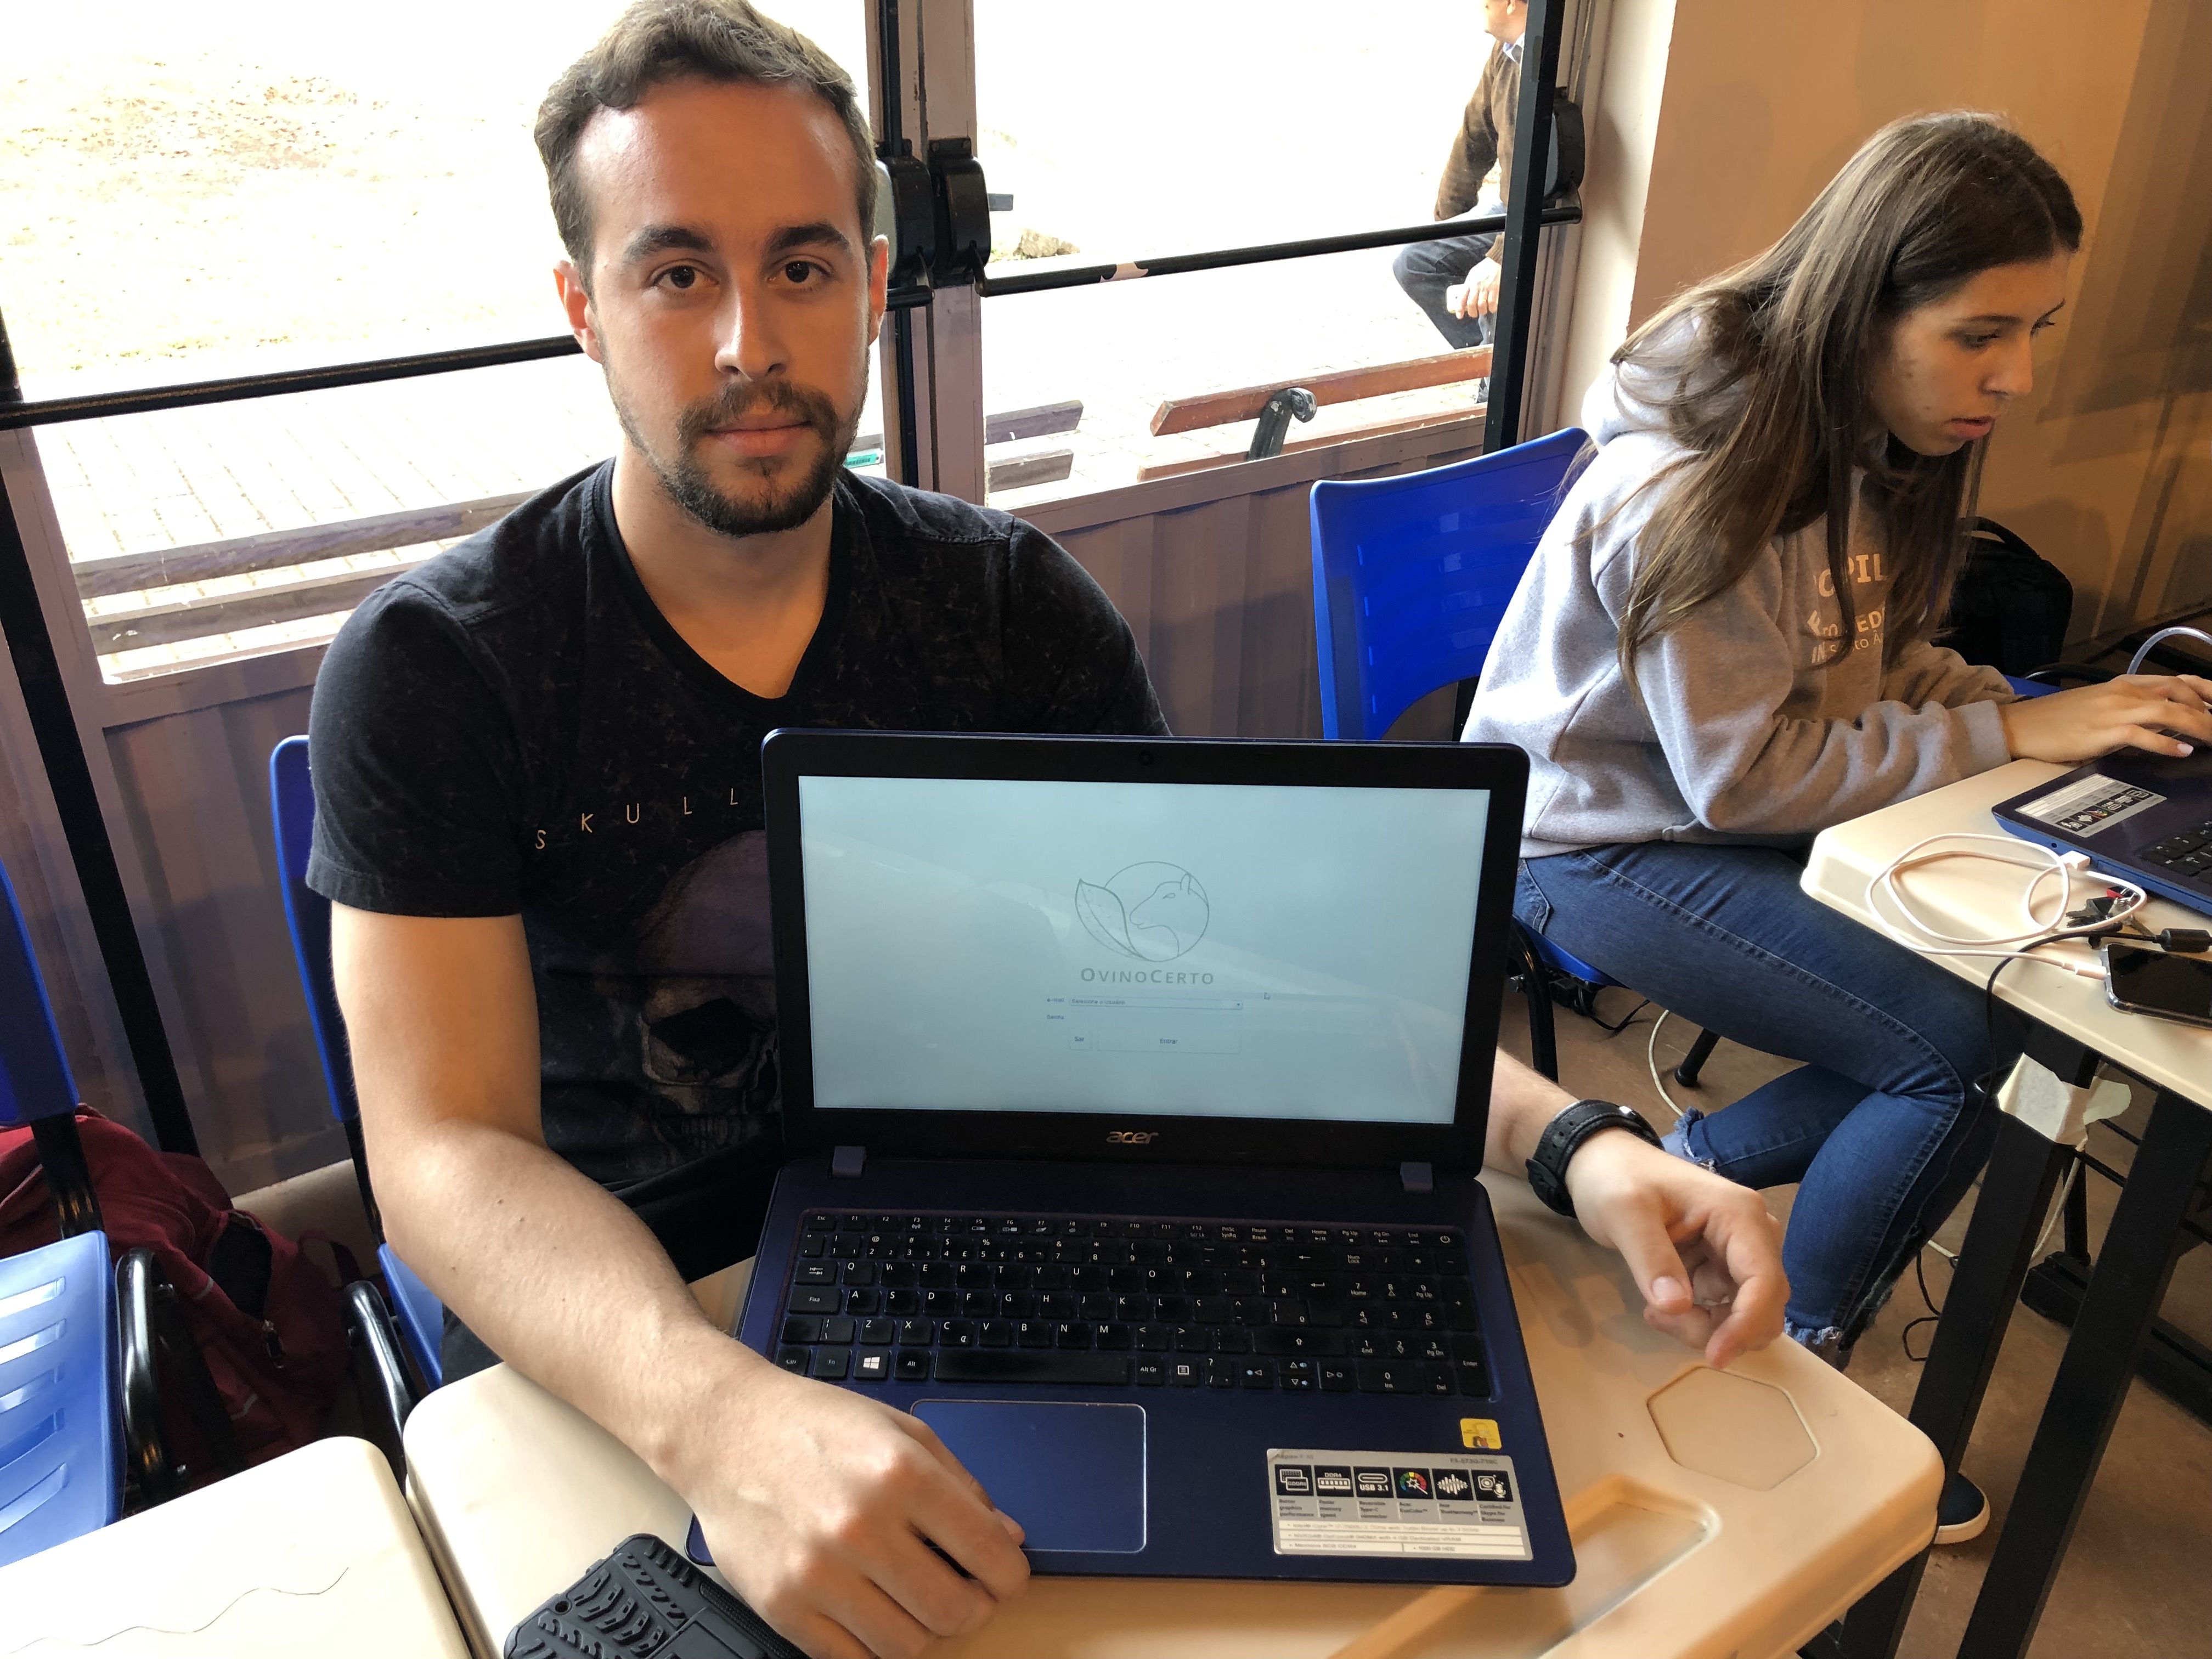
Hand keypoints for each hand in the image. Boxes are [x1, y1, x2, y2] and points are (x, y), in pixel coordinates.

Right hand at [674, 1355, 1028, 1658]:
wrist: (725, 1432)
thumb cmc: (815, 1426)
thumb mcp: (904, 1430)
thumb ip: (963, 1486)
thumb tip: (1008, 1539)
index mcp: (901, 1474)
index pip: (989, 1555)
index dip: (1010, 1575)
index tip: (1004, 1575)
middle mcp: (861, 1526)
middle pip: (955, 1612)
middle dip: (974, 1607)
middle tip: (965, 1591)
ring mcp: (818, 1573)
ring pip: (907, 1646)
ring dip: (925, 1631)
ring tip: (916, 1599)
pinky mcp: (782, 1606)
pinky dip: (873, 1646)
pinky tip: (875, 1612)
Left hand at [1449, 257, 1502, 318]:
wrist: (1494, 261)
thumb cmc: (1483, 269)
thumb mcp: (1472, 276)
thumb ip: (1468, 286)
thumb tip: (1465, 298)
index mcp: (1469, 283)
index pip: (1462, 298)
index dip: (1459, 309)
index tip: (1459, 316)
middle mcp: (1476, 286)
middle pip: (1471, 304)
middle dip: (1472, 312)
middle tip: (1474, 314)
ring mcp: (1485, 288)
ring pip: (1481, 305)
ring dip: (1482, 311)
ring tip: (1483, 311)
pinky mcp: (1494, 288)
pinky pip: (1492, 302)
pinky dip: (1491, 308)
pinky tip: (1492, 308)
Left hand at [1561, 1129, 1785, 1367]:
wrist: (1603, 1162)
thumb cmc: (1614, 1178)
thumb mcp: (1623, 1212)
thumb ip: (1650, 1257)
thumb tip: (1678, 1306)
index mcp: (1739, 1214)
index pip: (1764, 1281)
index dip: (1746, 1325)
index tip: (1715, 1357)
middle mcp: (1752, 1233)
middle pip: (1763, 1304)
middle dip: (1721, 1328)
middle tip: (1661, 1318)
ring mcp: (1739, 1250)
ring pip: (1746, 1313)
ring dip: (1707, 1326)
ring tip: (1654, 1310)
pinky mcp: (1722, 1265)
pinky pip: (1726, 1308)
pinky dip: (1699, 1319)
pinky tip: (1661, 1305)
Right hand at [2000, 673, 2211, 762]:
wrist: (2020, 725)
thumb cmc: (2056, 720)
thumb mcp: (2098, 707)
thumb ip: (2130, 709)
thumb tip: (2160, 724)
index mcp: (2123, 684)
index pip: (2176, 681)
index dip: (2205, 691)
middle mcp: (2123, 692)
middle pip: (2180, 693)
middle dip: (2208, 709)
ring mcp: (2114, 710)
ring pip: (2169, 711)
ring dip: (2199, 725)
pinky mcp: (2103, 731)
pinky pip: (2144, 734)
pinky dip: (2167, 743)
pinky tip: (2182, 750)